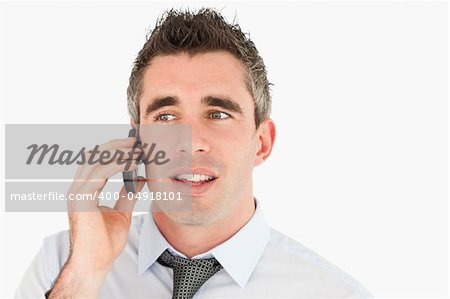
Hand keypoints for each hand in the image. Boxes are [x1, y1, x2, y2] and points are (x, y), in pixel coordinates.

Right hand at [48, 137, 144, 297]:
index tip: (134, 144)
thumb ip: (127, 196)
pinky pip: (99, 174)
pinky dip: (116, 164)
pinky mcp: (81, 200)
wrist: (96, 263)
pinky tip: (132, 163)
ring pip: (95, 160)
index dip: (113, 149)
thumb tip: (139, 181)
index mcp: (85, 191)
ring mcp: (77, 193)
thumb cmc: (105, 242)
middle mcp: (77, 189)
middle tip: (137, 142)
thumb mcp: (122, 213)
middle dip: (116, 145)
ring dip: (118, 152)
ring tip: (138, 151)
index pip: (95, 161)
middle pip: (94, 155)